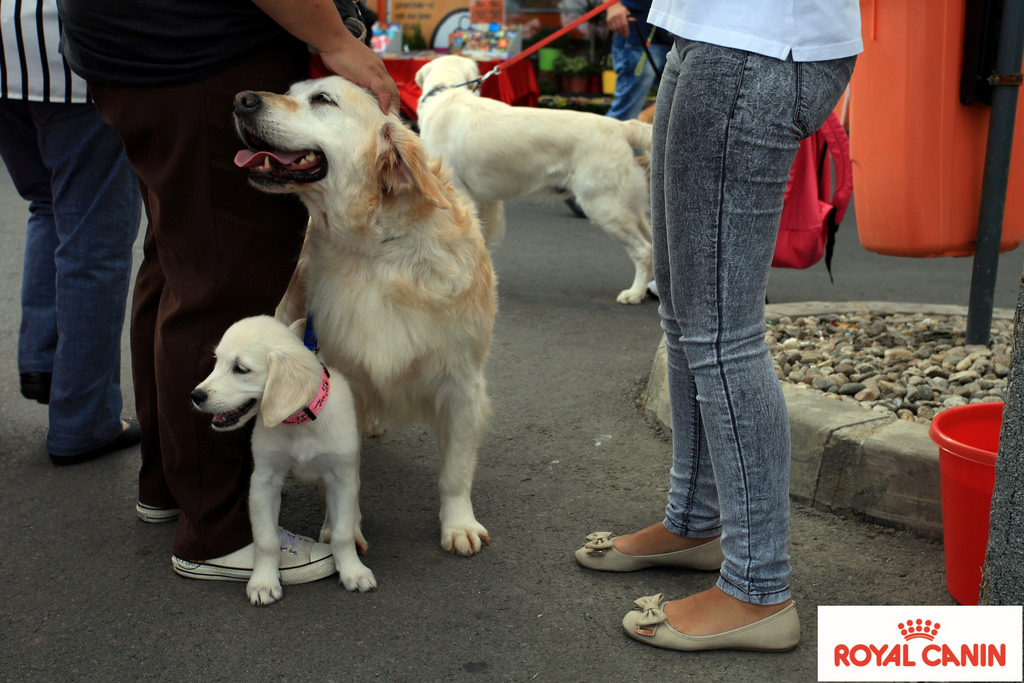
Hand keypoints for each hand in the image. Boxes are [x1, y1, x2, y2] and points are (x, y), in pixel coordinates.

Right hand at [252, 0, 399, 113]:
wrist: (332, 40)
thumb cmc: (335, 50)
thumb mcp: (347, 66)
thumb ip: (351, 77)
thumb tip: (346, 89)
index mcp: (375, 66)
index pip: (387, 84)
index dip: (389, 98)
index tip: (385, 110)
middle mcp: (379, 68)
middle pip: (393, 89)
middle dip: (394, 105)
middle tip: (389, 119)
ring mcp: (376, 71)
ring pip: (391, 91)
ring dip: (392, 106)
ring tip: (388, 120)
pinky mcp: (371, 75)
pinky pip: (383, 92)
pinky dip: (385, 103)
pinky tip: (383, 112)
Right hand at [606, 3, 631, 36]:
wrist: (612, 6)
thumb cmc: (621, 10)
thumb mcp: (626, 12)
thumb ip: (630, 17)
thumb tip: (634, 20)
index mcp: (621, 14)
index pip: (624, 24)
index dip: (626, 30)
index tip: (628, 34)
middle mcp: (616, 16)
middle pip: (620, 27)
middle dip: (623, 32)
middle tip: (625, 35)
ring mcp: (611, 19)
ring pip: (615, 29)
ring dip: (619, 32)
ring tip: (622, 34)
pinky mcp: (608, 21)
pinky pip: (612, 28)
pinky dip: (615, 31)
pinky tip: (618, 31)